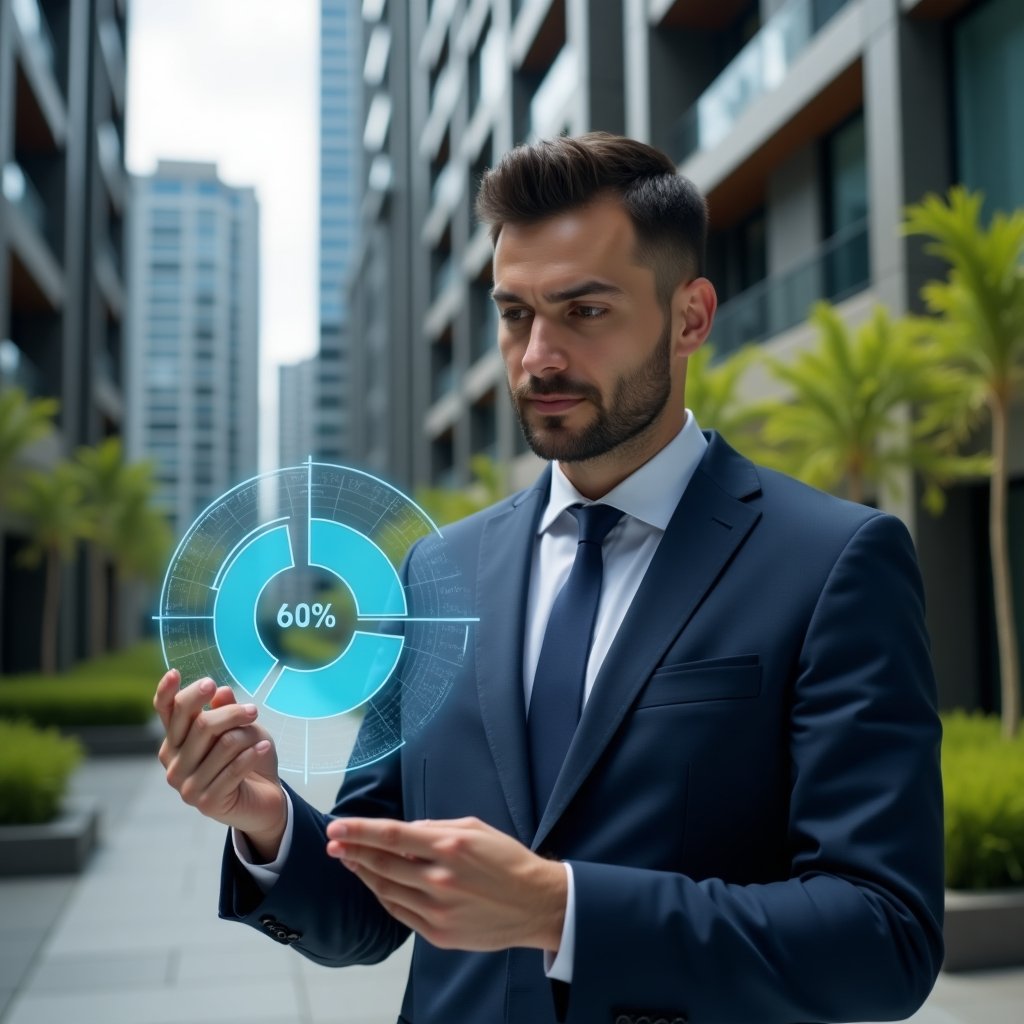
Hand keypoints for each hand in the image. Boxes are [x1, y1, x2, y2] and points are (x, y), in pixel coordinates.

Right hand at [154, 669, 285, 858]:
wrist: (262, 799)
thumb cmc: (247, 757)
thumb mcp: (240, 727)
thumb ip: (226, 711)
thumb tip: (221, 692)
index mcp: (175, 740)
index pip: (166, 712)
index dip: (166, 691)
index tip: (176, 672)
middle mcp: (173, 763)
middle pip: (200, 723)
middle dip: (232, 713)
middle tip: (253, 710)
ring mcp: (185, 785)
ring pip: (223, 744)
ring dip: (248, 736)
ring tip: (260, 737)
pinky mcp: (205, 802)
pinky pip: (234, 768)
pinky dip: (253, 754)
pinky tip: (263, 747)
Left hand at [324, 816, 566, 952]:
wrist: (536, 903)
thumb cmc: (507, 860)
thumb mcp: (475, 828)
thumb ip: (436, 828)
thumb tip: (405, 831)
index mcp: (450, 846)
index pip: (392, 835)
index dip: (360, 831)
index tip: (337, 827)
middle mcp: (441, 879)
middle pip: (383, 864)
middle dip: (353, 851)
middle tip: (334, 842)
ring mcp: (438, 910)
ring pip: (387, 890)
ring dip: (364, 874)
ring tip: (349, 860)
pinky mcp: (439, 933)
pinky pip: (400, 913)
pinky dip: (384, 897)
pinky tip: (375, 884)